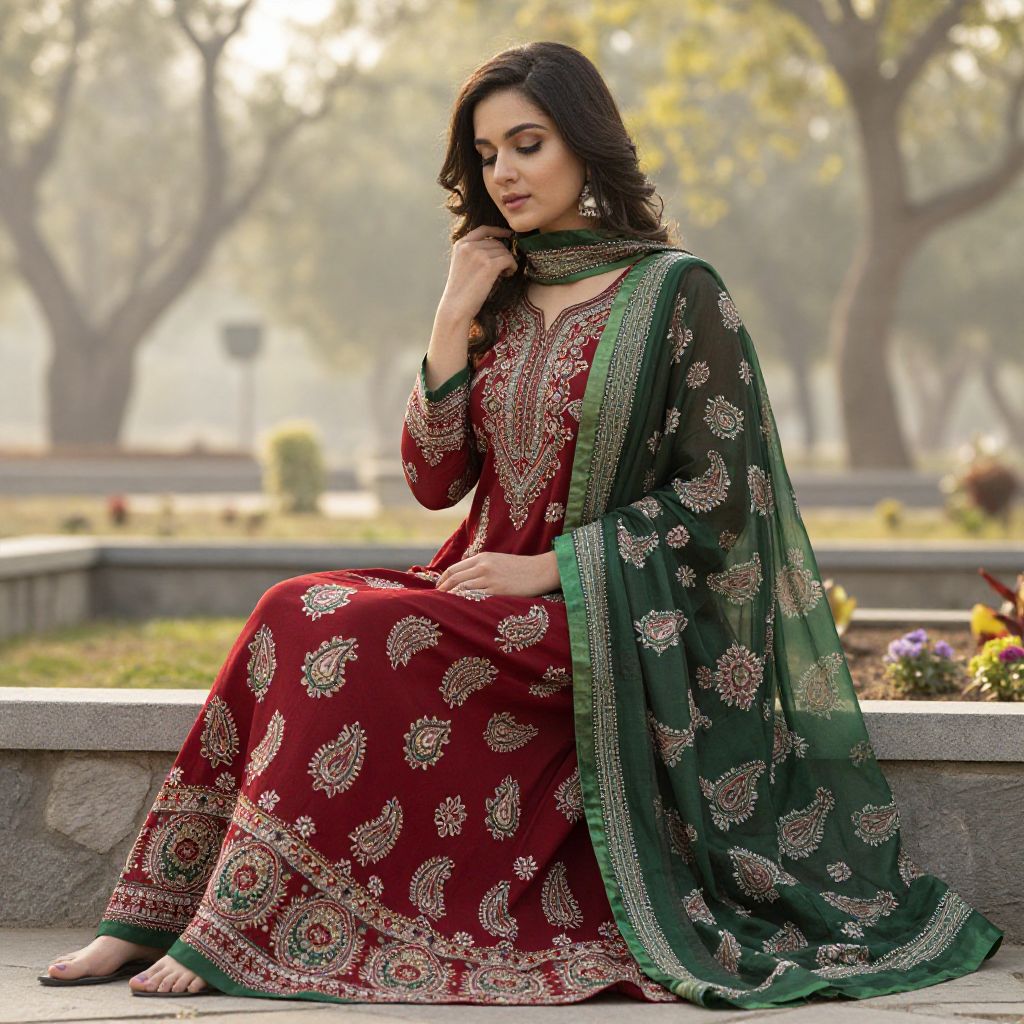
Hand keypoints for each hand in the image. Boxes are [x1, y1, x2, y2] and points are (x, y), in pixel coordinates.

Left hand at [434, 551, 559, 597]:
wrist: (540, 571)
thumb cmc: (520, 568)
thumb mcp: (498, 560)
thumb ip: (481, 565)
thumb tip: (465, 574)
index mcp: (482, 558)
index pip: (454, 569)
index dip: (442, 580)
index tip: (438, 589)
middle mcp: (483, 566)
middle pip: (454, 578)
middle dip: (442, 590)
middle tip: (436, 600)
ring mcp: (490, 579)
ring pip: (461, 588)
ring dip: (449, 598)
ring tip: (443, 607)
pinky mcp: (497, 591)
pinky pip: (474, 597)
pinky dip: (463, 602)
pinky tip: (459, 608)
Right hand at [437, 224, 517, 323]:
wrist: (455, 307)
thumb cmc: (461, 292)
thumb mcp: (462, 265)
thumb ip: (473, 253)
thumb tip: (498, 248)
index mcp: (460, 244)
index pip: (483, 230)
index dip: (498, 231)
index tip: (508, 235)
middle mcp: (469, 246)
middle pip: (497, 242)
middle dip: (503, 254)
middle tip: (503, 269)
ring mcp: (479, 254)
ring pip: (504, 251)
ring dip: (508, 262)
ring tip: (503, 274)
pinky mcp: (489, 265)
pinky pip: (509, 259)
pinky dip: (512, 267)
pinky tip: (507, 275)